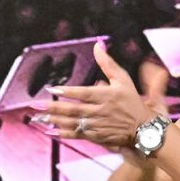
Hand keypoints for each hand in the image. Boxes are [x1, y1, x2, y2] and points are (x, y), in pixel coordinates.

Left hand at [37, 45, 162, 150]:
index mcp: (106, 96)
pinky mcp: (96, 136)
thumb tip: (98, 44)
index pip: (84, 93)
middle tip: (36, 105)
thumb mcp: (123, 79)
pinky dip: (63, 133)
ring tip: (38, 117)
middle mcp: (100, 111)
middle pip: (74, 110)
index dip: (68, 91)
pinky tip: (50, 131)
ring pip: (73, 123)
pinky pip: (77, 135)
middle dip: (54, 107)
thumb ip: (108, 63)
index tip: (53, 88)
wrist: (143, 128)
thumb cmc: (132, 101)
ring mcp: (97, 125)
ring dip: (54, 120)